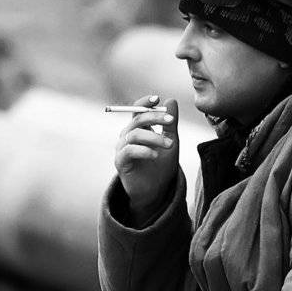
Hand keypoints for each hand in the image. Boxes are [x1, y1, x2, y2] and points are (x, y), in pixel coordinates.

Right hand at [113, 95, 177, 222]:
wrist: (155, 191)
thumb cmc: (161, 166)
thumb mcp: (171, 141)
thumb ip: (170, 123)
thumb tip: (171, 101)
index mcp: (138, 129)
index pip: (137, 110)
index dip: (145, 103)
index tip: (158, 99)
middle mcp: (127, 136)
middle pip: (137, 120)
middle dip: (155, 118)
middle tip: (170, 121)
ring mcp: (122, 149)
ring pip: (135, 134)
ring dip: (154, 137)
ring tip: (169, 145)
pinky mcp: (120, 162)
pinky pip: (129, 151)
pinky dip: (144, 151)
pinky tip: (155, 155)